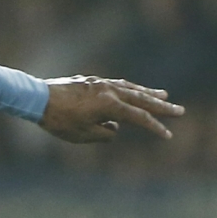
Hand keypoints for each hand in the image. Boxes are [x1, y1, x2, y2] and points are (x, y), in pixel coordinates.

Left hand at [38, 76, 183, 143]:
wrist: (37, 98)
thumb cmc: (59, 120)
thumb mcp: (83, 135)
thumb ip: (104, 134)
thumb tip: (114, 128)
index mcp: (109, 105)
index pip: (139, 117)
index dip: (155, 127)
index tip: (168, 135)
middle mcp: (109, 91)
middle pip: (141, 99)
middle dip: (161, 106)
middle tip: (179, 110)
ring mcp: (100, 84)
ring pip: (130, 88)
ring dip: (148, 92)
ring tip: (164, 94)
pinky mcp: (91, 82)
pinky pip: (117, 84)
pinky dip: (129, 88)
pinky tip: (133, 91)